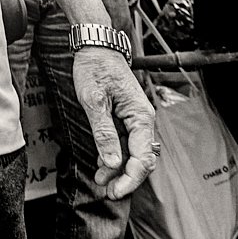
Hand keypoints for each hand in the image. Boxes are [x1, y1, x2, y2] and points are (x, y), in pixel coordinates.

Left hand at [71, 48, 158, 198]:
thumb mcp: (94, 100)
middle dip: (125, 178)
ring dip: (118, 169)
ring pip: (133, 154)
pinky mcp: (126, 118)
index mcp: (141, 116)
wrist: (96, 46)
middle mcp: (143, 120)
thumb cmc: (95, 67)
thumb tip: (112, 163)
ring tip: (100, 179)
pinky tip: (102, 164)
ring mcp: (135, 120)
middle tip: (107, 191)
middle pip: (141, 160)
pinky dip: (115, 155)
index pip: (143, 158)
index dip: (129, 179)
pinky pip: (126, 143)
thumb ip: (104, 132)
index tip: (114, 192)